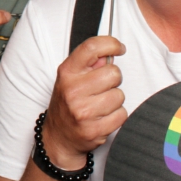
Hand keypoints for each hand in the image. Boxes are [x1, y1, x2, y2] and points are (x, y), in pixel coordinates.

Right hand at [40, 36, 127, 168]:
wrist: (58, 137)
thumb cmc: (68, 104)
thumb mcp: (70, 78)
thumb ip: (89, 64)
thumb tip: (108, 53)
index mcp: (67, 73)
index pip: (92, 47)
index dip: (111, 44)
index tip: (118, 48)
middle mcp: (72, 90)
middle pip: (113, 73)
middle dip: (113, 81)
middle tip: (101, 89)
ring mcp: (82, 111)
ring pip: (119, 95)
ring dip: (114, 101)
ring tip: (100, 106)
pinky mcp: (93, 129)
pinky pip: (122, 115)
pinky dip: (116, 117)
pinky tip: (102, 118)